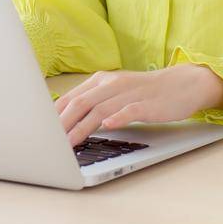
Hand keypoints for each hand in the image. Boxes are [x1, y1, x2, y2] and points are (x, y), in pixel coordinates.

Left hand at [53, 64, 222, 146]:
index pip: (71, 98)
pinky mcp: (147, 103)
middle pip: (80, 103)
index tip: (40, 132)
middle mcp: (112, 84)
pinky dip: (117, 118)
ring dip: (81, 128)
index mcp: (101, 80)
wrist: (183, 84)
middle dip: (61, 124)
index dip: (54, 116)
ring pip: (100, 109)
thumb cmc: (145, 92)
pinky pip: (129, 110)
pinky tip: (107, 126)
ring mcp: (130, 93)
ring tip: (68, 143)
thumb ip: (93, 102)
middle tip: (48, 142)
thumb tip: (64, 120)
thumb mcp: (115, 92)